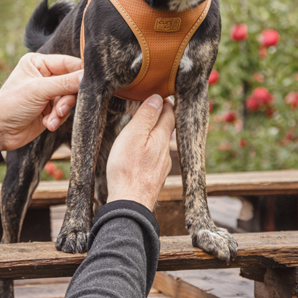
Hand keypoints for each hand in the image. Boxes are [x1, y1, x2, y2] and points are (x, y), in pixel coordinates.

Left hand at [0, 53, 83, 151]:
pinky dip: (58, 119)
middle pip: (72, 83)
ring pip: (69, 99)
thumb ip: (64, 83)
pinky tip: (48, 124)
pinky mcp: (50, 110)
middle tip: (61, 108)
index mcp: (39, 63)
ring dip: (61, 111)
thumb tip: (87, 77)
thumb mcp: (38, 90)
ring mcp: (48, 94)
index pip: (68, 63)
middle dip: (67, 98)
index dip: (80, 72)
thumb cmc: (11, 104)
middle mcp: (45, 76)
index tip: (91, 82)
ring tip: (51, 119)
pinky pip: (64, 112)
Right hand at [106, 95, 174, 210]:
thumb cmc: (127, 168)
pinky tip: (142, 153)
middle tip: (151, 106)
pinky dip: (151, 149)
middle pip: (168, 128)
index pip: (170, 113)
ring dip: (155, 134)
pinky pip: (156, 158)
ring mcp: (162, 166)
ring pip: (162, 144)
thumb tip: (158, 98)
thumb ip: (146, 116)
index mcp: (163, 137)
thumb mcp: (133, 136)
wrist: (130, 204)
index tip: (156, 94)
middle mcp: (166, 151)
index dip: (164, 101)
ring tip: (144, 128)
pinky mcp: (155, 178)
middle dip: (161, 116)